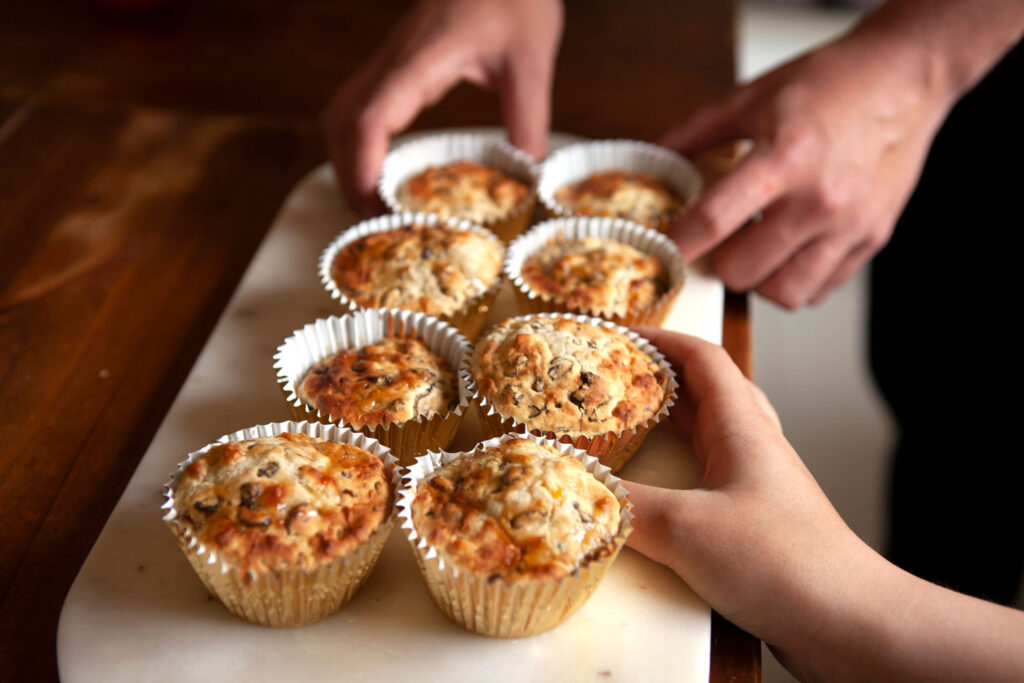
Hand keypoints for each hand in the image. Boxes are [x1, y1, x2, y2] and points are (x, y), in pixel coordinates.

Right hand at [321, 0, 562, 210]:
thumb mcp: (531, 59)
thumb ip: (528, 118)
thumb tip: (527, 175)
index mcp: (422, 60)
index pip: (371, 117)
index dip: (362, 164)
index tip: (370, 203)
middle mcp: (395, 61)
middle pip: (341, 120)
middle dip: (347, 172)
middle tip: (371, 216)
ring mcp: (391, 60)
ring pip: (342, 112)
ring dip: (347, 158)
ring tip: (373, 199)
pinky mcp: (398, 63)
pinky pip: (361, 105)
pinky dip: (360, 142)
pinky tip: (384, 166)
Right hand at [625, 328, 1023, 680]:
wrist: (847, 622)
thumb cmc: (784, 562)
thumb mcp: (688, 528)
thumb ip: (624, 505)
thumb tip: (574, 485)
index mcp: (743, 427)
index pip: (702, 357)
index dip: (658, 338)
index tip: (614, 335)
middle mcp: (752, 448)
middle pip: (702, 392)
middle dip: (652, 379)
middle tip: (607, 383)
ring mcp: (755, 486)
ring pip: (704, 437)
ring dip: (664, 426)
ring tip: (621, 429)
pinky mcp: (753, 524)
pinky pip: (704, 480)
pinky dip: (671, 474)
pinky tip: (650, 495)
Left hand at [661, 31, 950, 307]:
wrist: (904, 79)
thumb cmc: (831, 85)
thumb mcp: (753, 96)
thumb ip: (697, 131)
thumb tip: (656, 156)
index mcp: (782, 159)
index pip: (713, 220)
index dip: (678, 243)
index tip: (664, 248)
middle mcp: (818, 200)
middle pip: (742, 272)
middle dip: (722, 260)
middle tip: (725, 239)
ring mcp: (849, 225)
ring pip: (782, 293)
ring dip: (761, 278)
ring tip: (759, 249)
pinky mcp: (872, 238)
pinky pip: (821, 289)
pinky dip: (798, 278)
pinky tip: (792, 249)